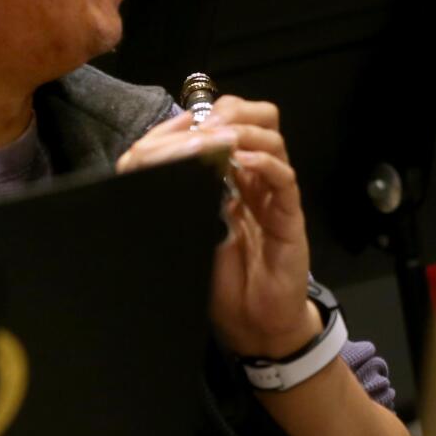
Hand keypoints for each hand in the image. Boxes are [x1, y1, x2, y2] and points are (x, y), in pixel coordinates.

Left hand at [117, 98, 317, 358]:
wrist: (253, 324)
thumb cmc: (220, 281)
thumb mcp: (187, 231)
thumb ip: (179, 197)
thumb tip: (148, 162)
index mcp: (231, 177)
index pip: (227, 124)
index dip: (204, 115)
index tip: (180, 124)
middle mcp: (254, 178)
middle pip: (258, 118)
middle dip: (229, 111)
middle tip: (204, 127)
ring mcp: (273, 194)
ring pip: (271, 137)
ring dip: (241, 132)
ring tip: (218, 141)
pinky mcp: (288, 216)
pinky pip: (283, 178)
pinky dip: (264, 163)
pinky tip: (243, 163)